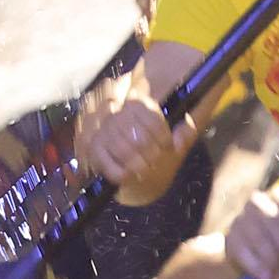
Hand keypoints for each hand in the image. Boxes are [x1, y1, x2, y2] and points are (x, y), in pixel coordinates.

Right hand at [75, 70, 195, 189]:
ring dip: (139, 165)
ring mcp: (102, 132)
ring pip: (124, 151)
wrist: (127, 154)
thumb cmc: (153, 143)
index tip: (169, 147)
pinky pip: (109, 165)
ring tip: (146, 170)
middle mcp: (116, 113)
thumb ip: (184, 132)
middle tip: (157, 162)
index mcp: (137, 103)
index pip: (152, 120)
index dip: (164, 137)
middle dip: (152, 154)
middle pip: (139, 138)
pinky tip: (129, 175)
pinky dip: (122, 174)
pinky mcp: (93, 150)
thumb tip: (182, 137)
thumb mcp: (171, 134)